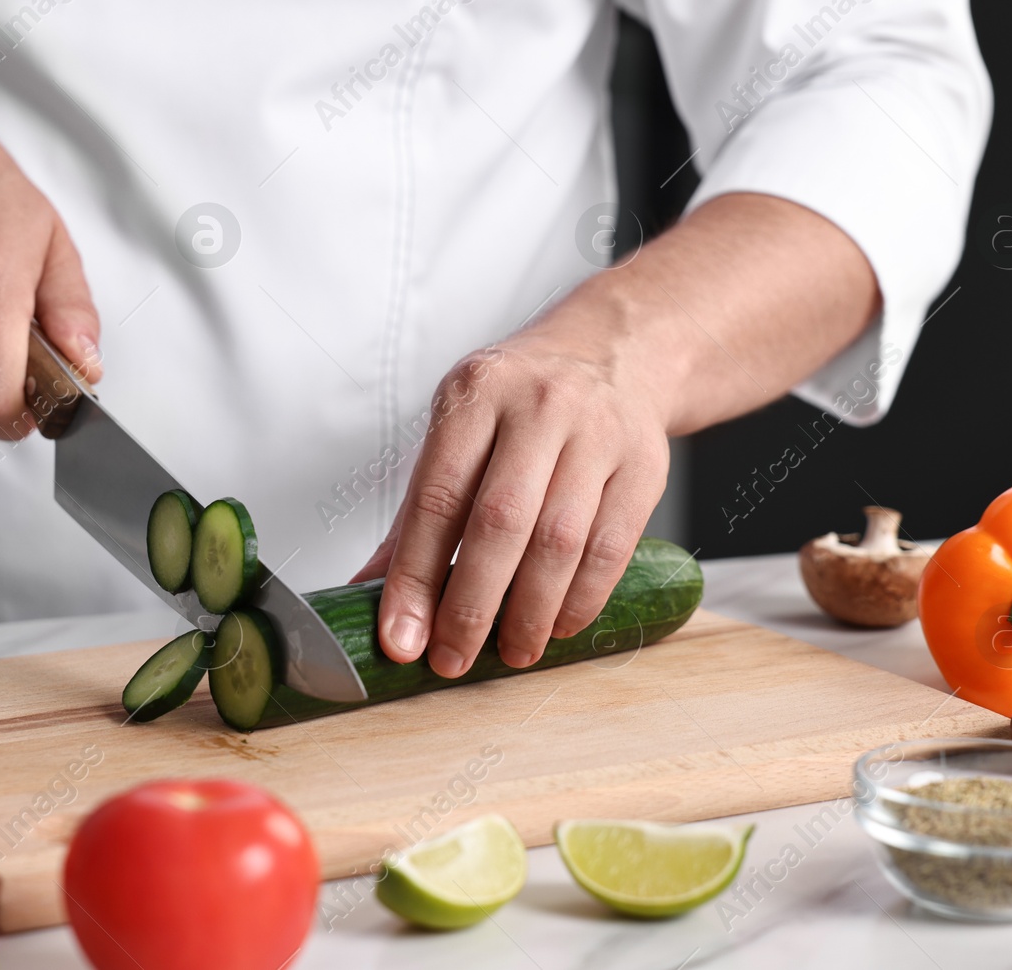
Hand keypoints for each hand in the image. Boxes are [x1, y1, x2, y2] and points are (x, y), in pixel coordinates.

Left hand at [356, 314, 671, 677]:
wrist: (613, 352)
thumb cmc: (521, 402)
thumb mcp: (460, 429)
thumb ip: (419, 510)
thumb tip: (366, 591)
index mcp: (475, 394)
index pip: (437, 497)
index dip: (414, 578)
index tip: (400, 637)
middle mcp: (539, 406)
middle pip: (500, 523)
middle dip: (471, 605)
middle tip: (451, 659)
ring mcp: (598, 433)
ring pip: (560, 542)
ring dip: (530, 613)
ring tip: (509, 653)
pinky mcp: (645, 465)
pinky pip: (611, 549)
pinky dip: (581, 600)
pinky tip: (558, 625)